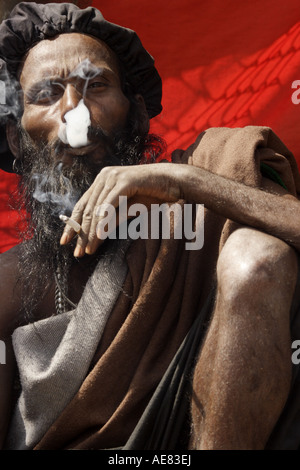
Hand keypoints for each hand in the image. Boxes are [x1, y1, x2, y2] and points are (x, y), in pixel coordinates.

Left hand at [60, 163, 181, 256]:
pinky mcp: (125, 181)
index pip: (82, 204)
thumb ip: (111, 218)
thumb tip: (95, 236)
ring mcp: (114, 177)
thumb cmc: (154, 195)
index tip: (64, 242)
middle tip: (77, 252)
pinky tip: (99, 236)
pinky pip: (110, 206)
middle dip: (80, 233)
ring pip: (97, 209)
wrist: (175, 182)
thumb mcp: (128, 209)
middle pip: (86, 208)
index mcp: (102, 180)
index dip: (72, 224)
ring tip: (87, 249)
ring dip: (91, 232)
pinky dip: (103, 222)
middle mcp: (104, 176)